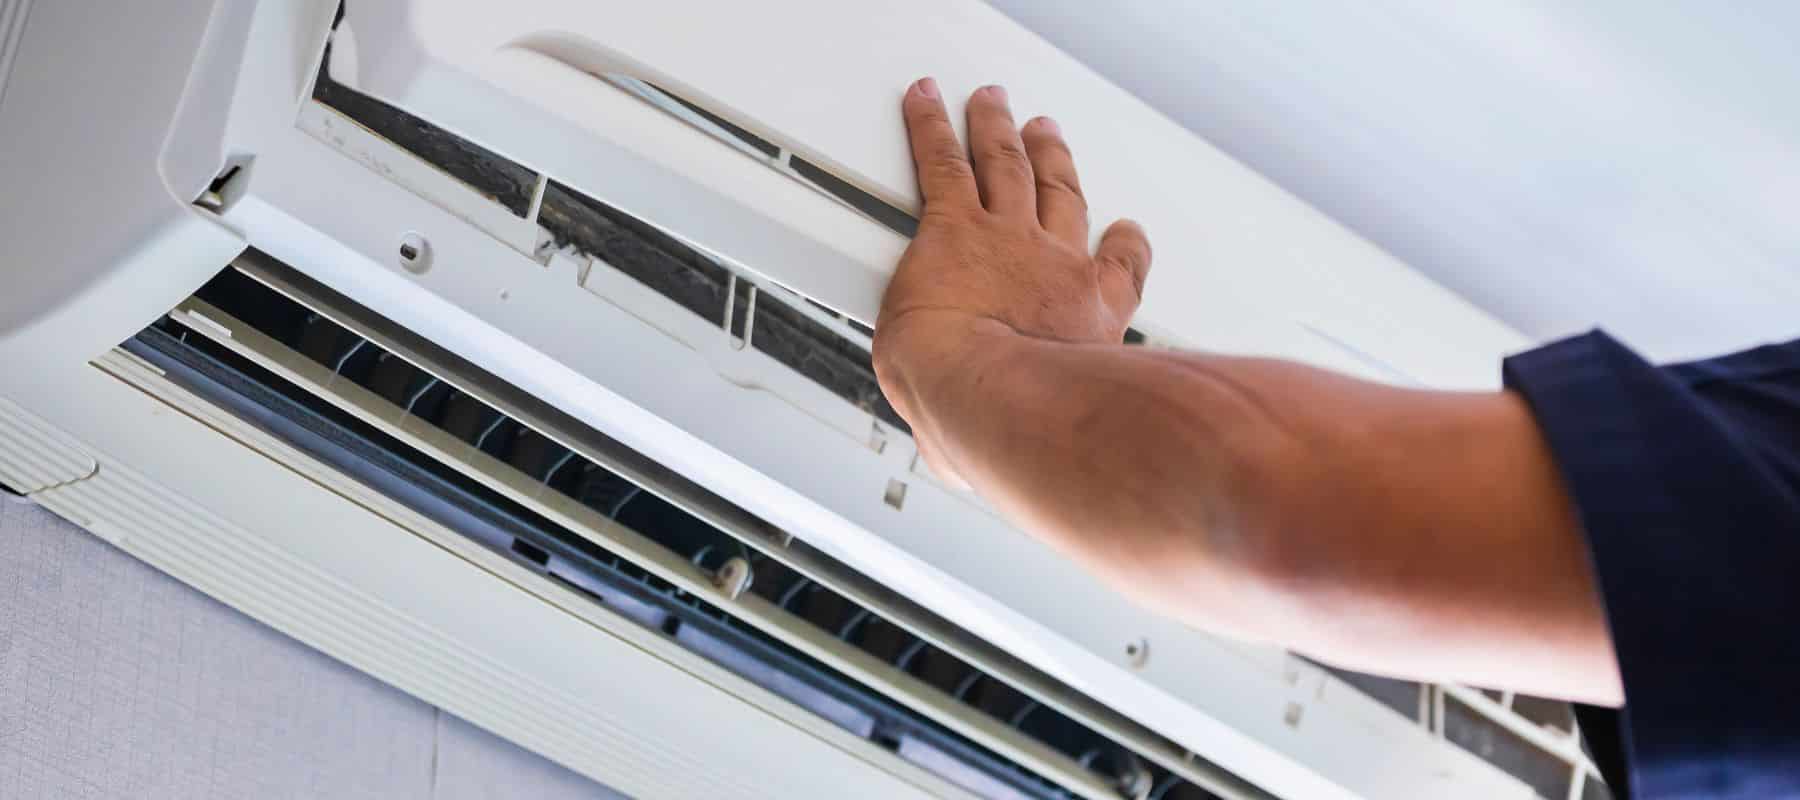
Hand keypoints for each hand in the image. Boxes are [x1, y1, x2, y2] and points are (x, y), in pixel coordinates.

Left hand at [873, 78, 1152, 483]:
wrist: (988, 396)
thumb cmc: (1017, 430)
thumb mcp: (1039, 443)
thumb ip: (1014, 446)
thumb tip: (986, 474)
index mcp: (1087, 318)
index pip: (1116, 271)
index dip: (1121, 245)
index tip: (1122, 232)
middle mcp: (1053, 269)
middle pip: (1059, 197)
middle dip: (1055, 162)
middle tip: (1050, 136)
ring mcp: (1004, 241)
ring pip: (1005, 167)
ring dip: (999, 131)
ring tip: (994, 106)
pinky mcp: (951, 228)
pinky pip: (941, 163)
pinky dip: (931, 127)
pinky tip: (925, 102)